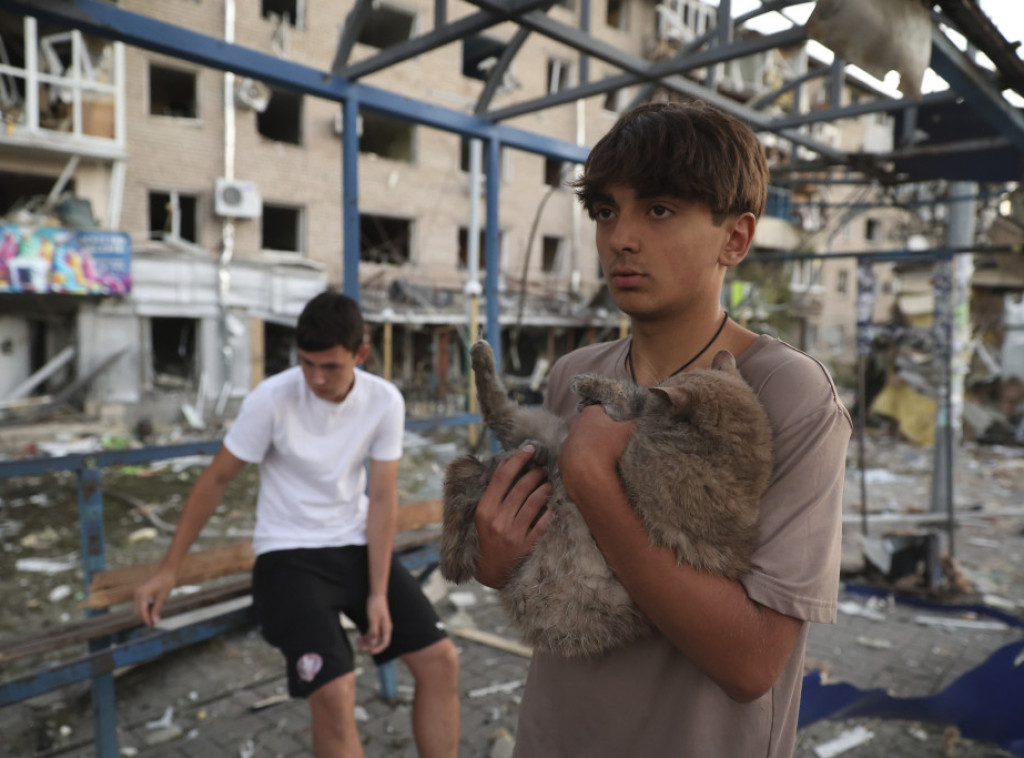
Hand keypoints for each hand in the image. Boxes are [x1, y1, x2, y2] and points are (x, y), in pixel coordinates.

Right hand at [133, 568, 175, 626]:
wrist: (166, 571)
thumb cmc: (166, 583)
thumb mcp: (162, 597)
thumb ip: (157, 610)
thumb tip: (155, 622)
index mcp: (142, 594)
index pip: (142, 611)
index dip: (146, 619)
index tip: (151, 625)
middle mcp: (137, 593)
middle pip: (138, 610)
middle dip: (145, 616)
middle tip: (155, 621)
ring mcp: (137, 592)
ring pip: (138, 607)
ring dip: (145, 612)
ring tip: (156, 613)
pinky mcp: (140, 592)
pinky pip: (140, 603)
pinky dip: (145, 607)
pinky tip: (154, 607)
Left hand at [358, 593, 392, 654]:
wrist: (376, 595)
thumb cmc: (376, 606)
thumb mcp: (373, 620)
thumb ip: (373, 632)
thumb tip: (373, 643)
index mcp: (386, 628)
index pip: (385, 643)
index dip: (378, 649)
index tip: (370, 652)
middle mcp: (384, 629)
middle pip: (378, 642)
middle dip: (369, 646)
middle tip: (360, 647)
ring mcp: (380, 627)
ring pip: (373, 639)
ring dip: (366, 642)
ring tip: (358, 642)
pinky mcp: (375, 624)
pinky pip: (371, 634)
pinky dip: (365, 637)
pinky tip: (359, 638)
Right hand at [474, 444, 551, 588]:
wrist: (491, 571)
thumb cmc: (488, 536)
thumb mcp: (484, 515)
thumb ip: (495, 492)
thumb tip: (508, 463)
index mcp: (485, 510)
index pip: (502, 477)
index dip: (517, 459)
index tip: (529, 448)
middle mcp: (498, 521)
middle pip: (521, 486)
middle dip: (535, 473)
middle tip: (542, 468)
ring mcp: (514, 534)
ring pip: (535, 501)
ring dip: (545, 488)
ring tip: (547, 484)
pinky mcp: (527, 546)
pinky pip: (544, 521)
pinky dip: (550, 509)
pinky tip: (552, 504)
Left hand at [559, 405, 634, 507]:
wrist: (589, 478)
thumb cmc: (609, 448)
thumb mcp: (630, 430)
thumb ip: (636, 421)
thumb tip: (643, 418)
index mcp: (589, 414)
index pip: (601, 409)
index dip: (612, 416)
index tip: (620, 425)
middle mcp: (574, 426)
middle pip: (589, 426)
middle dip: (599, 432)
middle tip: (613, 443)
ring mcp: (566, 445)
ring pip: (580, 443)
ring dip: (589, 448)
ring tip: (603, 459)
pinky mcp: (562, 463)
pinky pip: (574, 460)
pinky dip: (582, 463)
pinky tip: (592, 470)